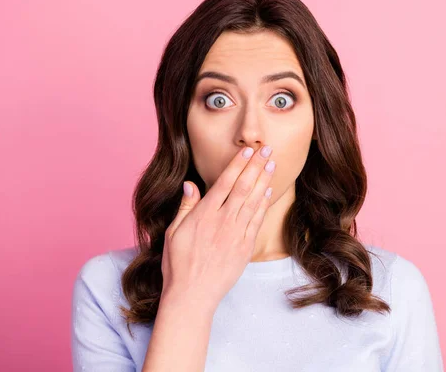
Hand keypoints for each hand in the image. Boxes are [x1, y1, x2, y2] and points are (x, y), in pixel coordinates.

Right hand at [160, 145, 275, 310]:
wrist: (193, 295)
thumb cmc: (178, 264)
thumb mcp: (173, 233)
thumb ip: (185, 207)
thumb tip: (190, 184)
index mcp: (204, 215)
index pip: (224, 182)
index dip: (238, 165)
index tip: (247, 151)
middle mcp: (222, 221)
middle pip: (243, 187)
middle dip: (256, 166)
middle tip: (266, 150)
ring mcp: (236, 234)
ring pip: (253, 201)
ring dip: (264, 180)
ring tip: (272, 164)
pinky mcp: (245, 247)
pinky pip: (257, 221)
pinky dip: (263, 204)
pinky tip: (268, 191)